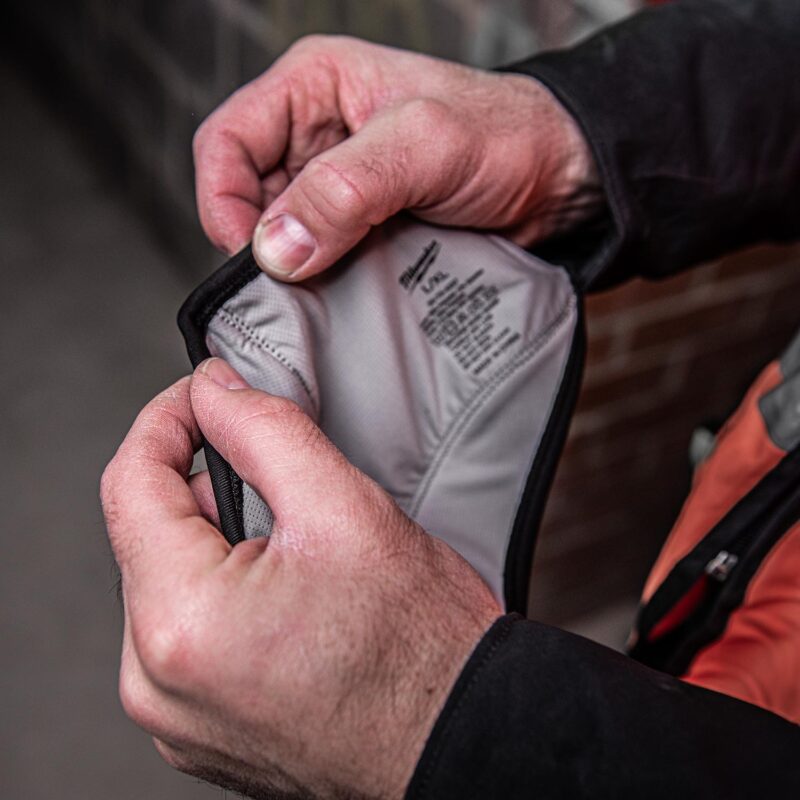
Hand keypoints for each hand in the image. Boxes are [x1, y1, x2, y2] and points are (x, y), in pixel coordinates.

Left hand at [101, 358, 500, 798]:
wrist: (460, 734)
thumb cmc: (420, 648)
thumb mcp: (344, 509)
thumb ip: (264, 430)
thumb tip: (214, 392)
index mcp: (183, 623)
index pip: (130, 484)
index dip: (167, 420)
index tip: (202, 397)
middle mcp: (158, 684)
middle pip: (148, 536)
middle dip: (206, 489)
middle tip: (281, 486)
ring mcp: (174, 716)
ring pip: (168, 582)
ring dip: (218, 545)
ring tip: (297, 556)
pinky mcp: (197, 730)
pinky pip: (186, 634)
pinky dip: (224, 596)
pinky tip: (287, 601)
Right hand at [194, 35, 597, 280]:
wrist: (557, 181)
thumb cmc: (504, 136)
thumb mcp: (424, 146)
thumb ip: (347, 189)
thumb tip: (276, 247)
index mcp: (314, 87)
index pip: (226, 142)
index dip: (223, 201)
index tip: (252, 255)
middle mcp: (315, 135)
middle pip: (245, 194)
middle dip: (261, 242)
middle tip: (294, 281)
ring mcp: (336, 186)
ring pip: (281, 234)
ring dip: (295, 267)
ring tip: (327, 286)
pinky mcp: (358, 227)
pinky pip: (318, 258)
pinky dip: (322, 281)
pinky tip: (343, 293)